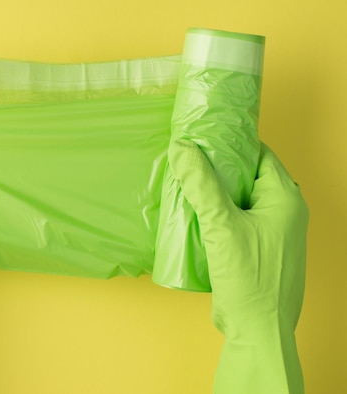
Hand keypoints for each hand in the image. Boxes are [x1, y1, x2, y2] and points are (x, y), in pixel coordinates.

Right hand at [169, 139, 307, 393]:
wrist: (256, 330)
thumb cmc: (249, 278)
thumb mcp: (221, 225)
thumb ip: (202, 185)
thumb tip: (182, 148)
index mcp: (285, 199)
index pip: (260, 156)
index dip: (232, 143)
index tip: (204, 137)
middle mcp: (283, 213)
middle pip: (248, 177)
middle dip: (219, 168)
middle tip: (188, 160)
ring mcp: (271, 233)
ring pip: (240, 200)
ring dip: (215, 193)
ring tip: (185, 185)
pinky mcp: (257, 250)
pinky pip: (236, 221)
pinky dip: (216, 214)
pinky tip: (192, 214)